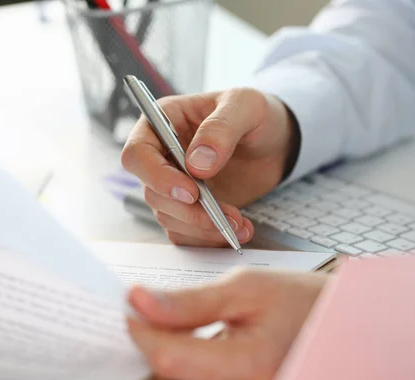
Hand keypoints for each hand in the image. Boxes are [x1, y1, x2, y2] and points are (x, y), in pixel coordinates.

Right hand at [121, 89, 299, 246]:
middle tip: (224, 215)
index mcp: (163, 122)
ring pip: (168, 217)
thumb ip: (221, 128)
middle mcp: (162, 156)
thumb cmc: (256, 115)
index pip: (137, 154)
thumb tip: (196, 163)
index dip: (157, 177)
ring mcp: (174, 184)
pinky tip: (238, 229)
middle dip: (188, 210)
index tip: (191, 192)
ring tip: (239, 224)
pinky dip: (209, 238)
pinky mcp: (189, 208)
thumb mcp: (245, 106)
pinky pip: (186, 232)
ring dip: (202, 227)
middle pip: (152, 192)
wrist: (276, 143)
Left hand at [126, 269, 327, 379]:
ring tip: (157, 342)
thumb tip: (139, 302)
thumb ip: (190, 302)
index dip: (139, 331)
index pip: (168, 358)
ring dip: (157, 378)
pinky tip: (178, 359)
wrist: (343, 328)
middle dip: (138, 365)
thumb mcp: (248, 289)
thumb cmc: (302, 303)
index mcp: (249, 365)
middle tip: (133, 332)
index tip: (130, 306)